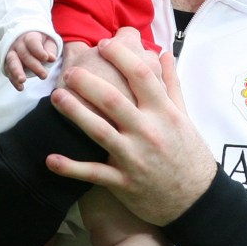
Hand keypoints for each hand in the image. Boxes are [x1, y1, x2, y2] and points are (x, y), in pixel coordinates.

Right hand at [4, 31, 57, 90]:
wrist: (26, 41)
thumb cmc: (41, 43)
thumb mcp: (48, 42)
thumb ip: (50, 50)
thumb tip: (51, 58)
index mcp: (30, 37)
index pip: (32, 42)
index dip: (38, 50)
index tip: (46, 58)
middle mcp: (18, 44)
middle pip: (23, 54)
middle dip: (33, 65)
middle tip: (44, 75)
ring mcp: (11, 54)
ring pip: (12, 61)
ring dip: (17, 71)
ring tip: (22, 80)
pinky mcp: (7, 64)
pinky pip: (8, 72)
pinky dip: (14, 80)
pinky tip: (20, 87)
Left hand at [47, 36, 217, 225]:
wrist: (196, 201)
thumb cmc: (189, 154)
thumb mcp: (185, 117)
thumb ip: (171, 85)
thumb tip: (164, 54)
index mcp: (164, 113)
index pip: (141, 76)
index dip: (121, 56)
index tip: (104, 44)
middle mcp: (149, 132)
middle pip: (113, 100)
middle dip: (87, 82)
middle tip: (69, 71)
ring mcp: (135, 158)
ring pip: (99, 131)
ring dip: (75, 113)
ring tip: (56, 97)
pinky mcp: (123, 182)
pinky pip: (93, 173)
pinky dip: (71, 168)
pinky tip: (50, 159)